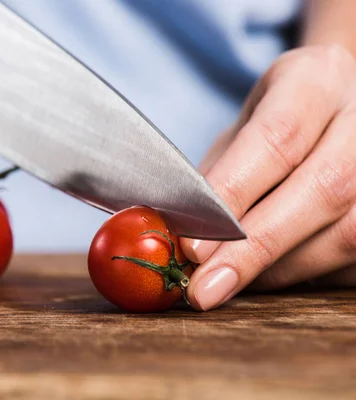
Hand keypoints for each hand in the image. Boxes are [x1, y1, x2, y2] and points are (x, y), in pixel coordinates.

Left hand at [179, 45, 355, 310]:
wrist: (341, 105)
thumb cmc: (279, 121)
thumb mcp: (244, 129)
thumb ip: (219, 176)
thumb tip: (179, 238)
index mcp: (315, 79)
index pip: (277, 137)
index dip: (234, 195)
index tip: (193, 246)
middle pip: (324, 188)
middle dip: (256, 248)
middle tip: (205, 288)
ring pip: (348, 233)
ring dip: (282, 270)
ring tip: (232, 282)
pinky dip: (310, 275)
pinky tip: (275, 274)